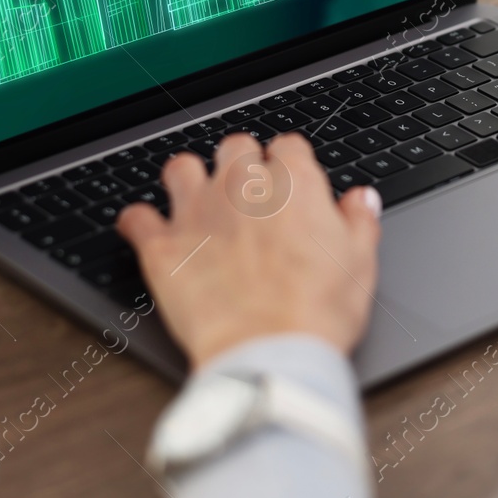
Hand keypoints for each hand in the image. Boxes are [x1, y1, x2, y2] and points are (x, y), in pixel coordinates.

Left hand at [117, 132, 382, 366]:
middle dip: (242, 164)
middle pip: (236, 147)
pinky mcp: (162, 247)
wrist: (270, 351)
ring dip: (189, 180)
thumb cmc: (318, 311)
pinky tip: (146, 230)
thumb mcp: (360, 263)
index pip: (288, 146)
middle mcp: (242, 185)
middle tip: (250, 195)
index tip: (292, 184)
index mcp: (294, 183)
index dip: (290, 164)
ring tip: (197, 202)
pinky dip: (139, 222)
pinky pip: (136, 218)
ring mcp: (197, 212)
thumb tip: (360, 200)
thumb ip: (359, 221)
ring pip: (182, 168)